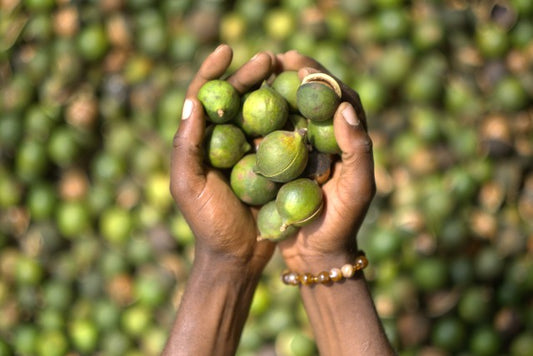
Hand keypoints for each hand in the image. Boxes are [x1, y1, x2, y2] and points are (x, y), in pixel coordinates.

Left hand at [170, 45, 275, 271]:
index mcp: (200, 143)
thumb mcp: (188, 186)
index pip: (202, 97)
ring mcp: (248, 152)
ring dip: (272, 90)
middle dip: (249, 74)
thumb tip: (192, 101)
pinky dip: (289, 118)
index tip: (228, 49)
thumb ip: (185, 147)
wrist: (238, 257)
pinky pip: (280, 136)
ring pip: (259, 113)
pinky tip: (303, 103)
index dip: (212, 70)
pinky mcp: (270, 165)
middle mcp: (223, 142)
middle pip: (234, 98)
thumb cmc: (209, 224)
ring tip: (288, 71)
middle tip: (269, 58)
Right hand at [275, 50, 375, 269]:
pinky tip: (245, 106)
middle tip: (274, 59)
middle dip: (296, 73)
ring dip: (276, 89)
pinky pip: (274, 132)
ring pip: (292, 110)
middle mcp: (328, 138)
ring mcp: (307, 149)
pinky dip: (262, 116)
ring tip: (258, 73)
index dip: (321, 76)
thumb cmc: (342, 223)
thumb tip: (344, 106)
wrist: (318, 253)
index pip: (339, 96)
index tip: (299, 64)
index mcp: (350, 138)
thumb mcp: (358, 189)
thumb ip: (358, 149)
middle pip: (314, 96)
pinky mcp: (287, 161)